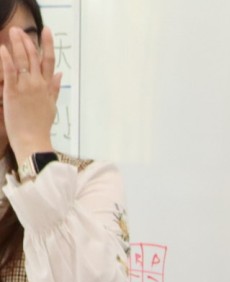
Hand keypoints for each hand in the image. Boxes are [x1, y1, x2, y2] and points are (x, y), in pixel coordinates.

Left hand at [0, 26, 58, 159]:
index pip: (49, 61)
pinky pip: (10, 71)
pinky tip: (3, 48)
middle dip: (27, 41)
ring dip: (17, 44)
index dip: (47, 45)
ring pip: (23, 61)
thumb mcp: (51, 106)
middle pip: (34, 57)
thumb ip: (55, 88)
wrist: (33, 140)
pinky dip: (7, 59)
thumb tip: (60, 75)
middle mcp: (38, 84)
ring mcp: (26, 87)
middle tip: (20, 30)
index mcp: (47, 87)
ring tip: (12, 32)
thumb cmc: (40, 125)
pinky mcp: (14, 92)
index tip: (46, 31)